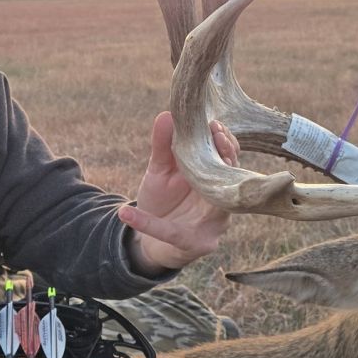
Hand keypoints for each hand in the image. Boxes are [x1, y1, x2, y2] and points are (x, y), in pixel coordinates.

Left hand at [119, 112, 238, 274]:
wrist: (153, 242)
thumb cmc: (163, 201)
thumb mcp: (159, 171)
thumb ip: (164, 146)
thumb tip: (167, 114)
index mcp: (215, 178)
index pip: (230, 156)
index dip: (227, 141)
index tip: (215, 124)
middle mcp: (221, 200)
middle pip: (232, 176)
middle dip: (227, 156)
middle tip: (216, 136)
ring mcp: (214, 223)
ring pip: (216, 205)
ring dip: (206, 187)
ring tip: (187, 172)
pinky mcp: (197, 244)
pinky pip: (172, 232)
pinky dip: (147, 223)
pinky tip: (125, 213)